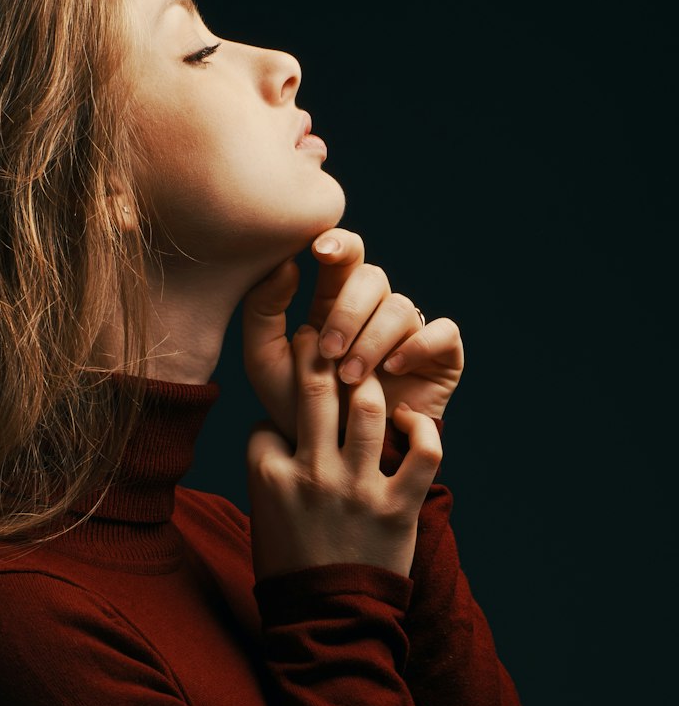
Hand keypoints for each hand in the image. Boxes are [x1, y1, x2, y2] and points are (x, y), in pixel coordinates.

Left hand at [241, 227, 463, 448]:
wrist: (336, 462)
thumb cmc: (299, 413)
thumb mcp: (266, 363)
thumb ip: (263, 313)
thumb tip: (286, 265)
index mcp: (336, 303)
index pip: (344, 255)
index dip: (338, 243)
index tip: (317, 251)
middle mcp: (375, 312)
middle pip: (372, 277)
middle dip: (347, 312)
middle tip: (328, 353)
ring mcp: (409, 333)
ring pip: (400, 307)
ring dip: (372, 341)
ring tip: (350, 378)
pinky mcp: (441, 358)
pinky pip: (443, 331)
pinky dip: (417, 346)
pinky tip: (391, 370)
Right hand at [246, 325, 443, 582]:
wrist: (328, 619)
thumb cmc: (292, 567)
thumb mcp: (263, 514)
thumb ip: (271, 471)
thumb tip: (282, 428)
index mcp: (269, 477)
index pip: (269, 421)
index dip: (277, 418)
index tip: (287, 422)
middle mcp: (312, 475)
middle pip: (313, 389)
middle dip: (317, 356)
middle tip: (323, 345)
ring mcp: (357, 489)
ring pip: (367, 407)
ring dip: (369, 384)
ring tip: (369, 379)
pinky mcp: (398, 507)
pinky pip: (424, 452)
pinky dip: (422, 429)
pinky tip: (412, 420)